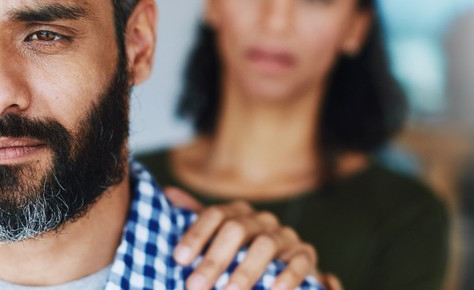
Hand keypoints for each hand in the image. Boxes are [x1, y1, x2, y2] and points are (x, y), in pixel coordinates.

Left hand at [164, 186, 318, 289]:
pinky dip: (286, 277)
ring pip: (266, 245)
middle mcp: (262, 220)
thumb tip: (167, 193)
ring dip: (245, 271)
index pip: (216, 214)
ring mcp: (286, 236)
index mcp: (238, 213)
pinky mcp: (305, 255)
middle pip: (237, 229)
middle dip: (215, 259)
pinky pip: (299, 262)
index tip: (179, 259)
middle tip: (195, 286)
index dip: (196, 234)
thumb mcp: (217, 240)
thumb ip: (195, 220)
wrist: (281, 271)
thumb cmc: (241, 256)